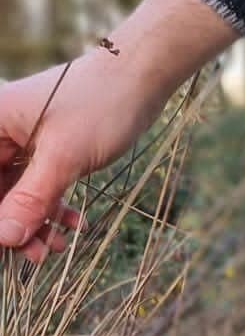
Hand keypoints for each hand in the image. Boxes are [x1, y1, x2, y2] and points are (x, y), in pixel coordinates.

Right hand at [0, 0, 237, 262]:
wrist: (139, 79)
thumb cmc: (99, 105)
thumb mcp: (63, 158)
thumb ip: (31, 200)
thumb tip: (4, 238)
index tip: (8, 244)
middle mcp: (0, 131)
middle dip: (14, 225)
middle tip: (38, 256)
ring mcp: (23, 141)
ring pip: (17, 193)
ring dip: (36, 222)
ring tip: (58, 248)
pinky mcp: (47, 149)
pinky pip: (40, 186)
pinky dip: (54, 207)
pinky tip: (74, 225)